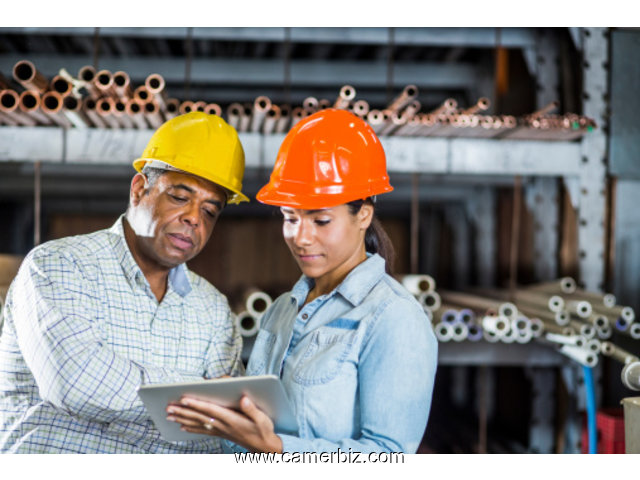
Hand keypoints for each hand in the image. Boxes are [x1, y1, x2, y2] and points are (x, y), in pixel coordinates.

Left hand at [166, 395, 282, 452]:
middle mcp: (223, 426)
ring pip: (198, 423)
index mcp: (232, 419)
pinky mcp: (221, 433)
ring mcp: (221, 430)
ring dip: (183, 419)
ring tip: (170, 415)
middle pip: (199, 417)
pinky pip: (202, 430)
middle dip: (184, 411)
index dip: (197, 404)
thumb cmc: (264, 430)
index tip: (184, 399)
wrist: (265, 448)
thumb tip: (243, 398)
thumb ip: (252, 409)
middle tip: (169, 407)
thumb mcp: (262, 419)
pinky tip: (182, 426)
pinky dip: (191, 428)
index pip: (211, 410)